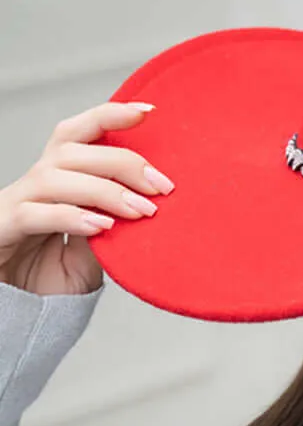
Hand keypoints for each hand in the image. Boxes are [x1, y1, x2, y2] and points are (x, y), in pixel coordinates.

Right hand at [0, 102, 172, 296]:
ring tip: (142, 211)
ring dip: (105, 191)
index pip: (79, 134)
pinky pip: (36, 214)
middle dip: (123, 162)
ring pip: (56, 177)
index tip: (149, 111)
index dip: (109, 116)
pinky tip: (102, 226)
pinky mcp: (3, 228)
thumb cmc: (49, 280)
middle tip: (162, 187)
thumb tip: (147, 208)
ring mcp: (16, 204)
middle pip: (73, 150)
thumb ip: (112, 228)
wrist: (15, 313)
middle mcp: (35, 184)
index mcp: (58, 180)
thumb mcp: (92, 253)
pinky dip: (72, 216)